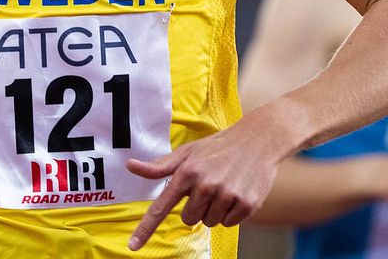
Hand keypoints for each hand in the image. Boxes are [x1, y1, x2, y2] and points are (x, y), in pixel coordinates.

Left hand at [125, 123, 280, 250]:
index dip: (145, 229)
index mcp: (187, 173)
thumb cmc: (216, 147)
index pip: (161, 207)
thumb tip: (129, 165)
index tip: (133, 246)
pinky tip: (236, 191)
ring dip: (214, 210)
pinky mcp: (247, 205)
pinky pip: (229, 224)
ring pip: (210, 223)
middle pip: (189, 219)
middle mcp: (205, 185)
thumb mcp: (187, 152)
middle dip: (196, 207)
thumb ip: (159, 166)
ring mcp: (227, 195)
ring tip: (223, 186)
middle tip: (208, 185)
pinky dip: (231, 212)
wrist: (257, 140)